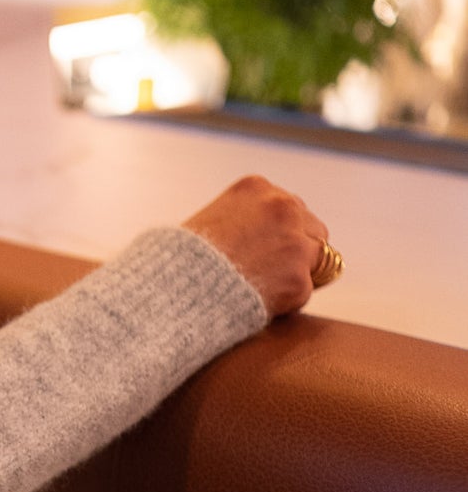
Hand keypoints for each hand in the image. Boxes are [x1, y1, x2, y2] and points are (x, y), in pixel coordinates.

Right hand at [182, 175, 331, 319]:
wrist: (171, 293)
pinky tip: (259, 303)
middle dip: (299, 249)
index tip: (265, 252)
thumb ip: (242, 220)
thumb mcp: (209, 220)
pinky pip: (305, 292)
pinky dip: (287, 301)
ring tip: (267, 288)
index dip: (279, 233)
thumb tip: (259, 235)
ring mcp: (295, 244)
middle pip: (314, 228)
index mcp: (257, 188)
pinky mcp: (298, 281)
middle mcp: (283, 208)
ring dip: (300, 273)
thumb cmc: (178, 263)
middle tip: (273, 273)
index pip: (289, 207)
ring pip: (321, 258)